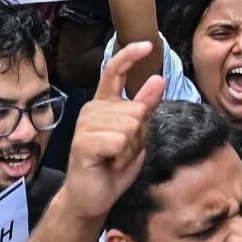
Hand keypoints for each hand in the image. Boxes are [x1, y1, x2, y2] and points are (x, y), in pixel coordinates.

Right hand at [62, 41, 165, 220]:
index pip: (114, 71)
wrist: (93, 197)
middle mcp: (92, 109)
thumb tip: (158, 78)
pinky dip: (122, 157)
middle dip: (139, 136)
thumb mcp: (137, 135)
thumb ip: (145, 107)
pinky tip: (109, 163)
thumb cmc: (113, 165)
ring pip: (130, 126)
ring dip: (131, 149)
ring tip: (115, 158)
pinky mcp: (83, 143)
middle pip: (137, 110)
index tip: (147, 43)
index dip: (130, 56)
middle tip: (123, 152)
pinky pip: (120, 141)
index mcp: (104, 104)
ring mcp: (85, 125)